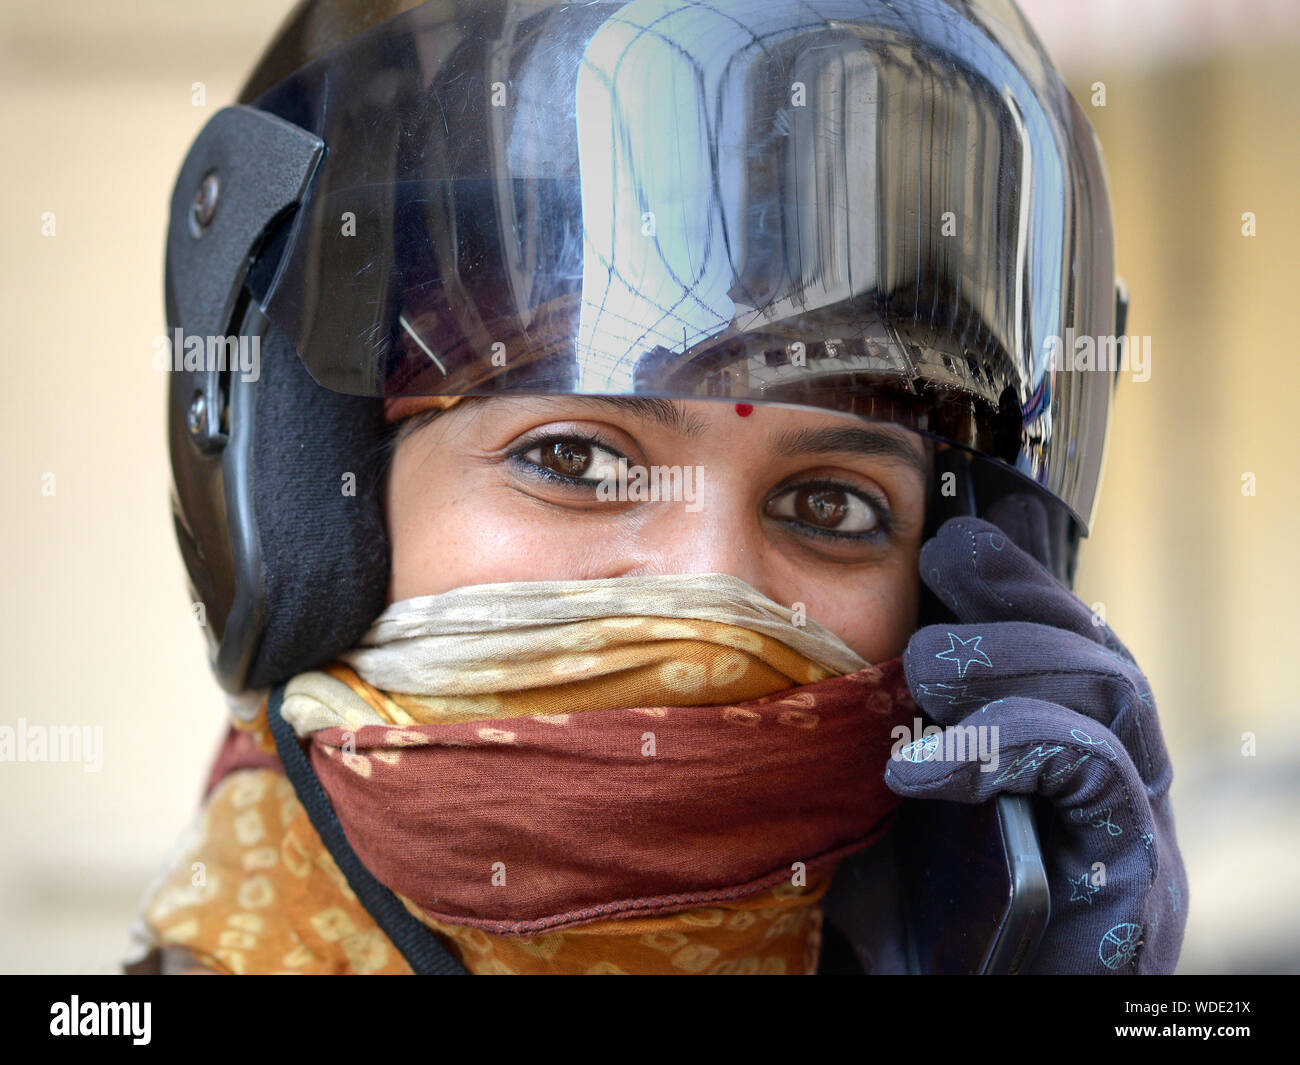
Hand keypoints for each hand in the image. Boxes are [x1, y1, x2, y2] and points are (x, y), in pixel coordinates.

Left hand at [885, 493, 1187, 972]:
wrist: (940, 1007)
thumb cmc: (906, 922)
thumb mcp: (874, 803)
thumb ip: (871, 726)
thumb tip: (815, 634)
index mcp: (1057, 748)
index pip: (1062, 633)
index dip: (1012, 575)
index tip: (942, 541)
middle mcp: (1109, 779)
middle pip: (1096, 645)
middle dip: (1014, 600)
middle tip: (930, 605)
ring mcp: (1132, 828)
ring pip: (1108, 689)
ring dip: (1006, 661)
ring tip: (922, 678)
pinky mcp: (1135, 882)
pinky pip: (1096, 773)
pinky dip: (1007, 746)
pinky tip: (922, 769)